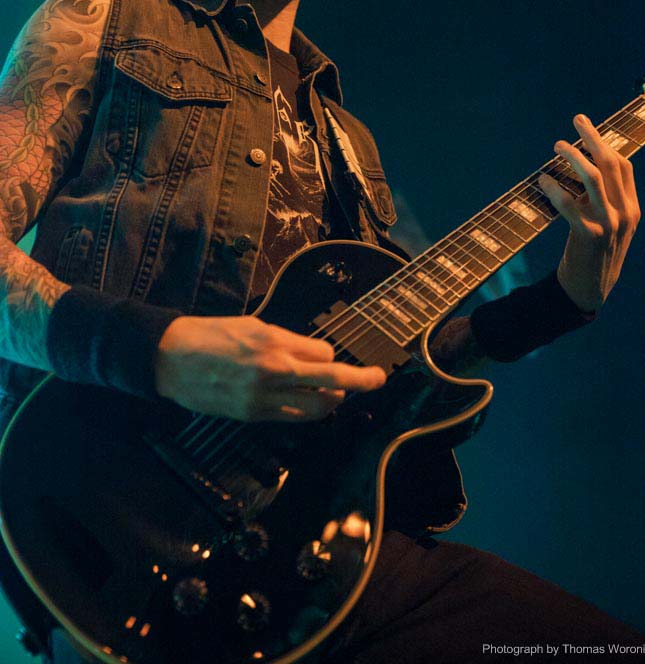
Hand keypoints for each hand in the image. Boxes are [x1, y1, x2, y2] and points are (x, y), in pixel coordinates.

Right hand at [154, 314, 385, 420]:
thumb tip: (311, 353)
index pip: (324, 354)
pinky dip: (308, 410)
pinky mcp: (252, 416)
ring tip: (341, 394)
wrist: (170, 358)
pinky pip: (292, 417)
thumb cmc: (209, 334)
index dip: (331, 354)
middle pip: (333, 382)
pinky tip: (312, 404)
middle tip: (377, 379)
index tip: (333, 354)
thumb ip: (284, 340)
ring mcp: (263, 398)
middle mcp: (274, 372)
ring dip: (334, 400)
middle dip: (360, 381)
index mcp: (274, 344)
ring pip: (317, 407)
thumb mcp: (252, 326)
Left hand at [538, 114, 640, 312]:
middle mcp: (625, 213)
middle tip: (576, 120)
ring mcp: (609, 224)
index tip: (588, 127)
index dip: (606, 143)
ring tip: (557, 145)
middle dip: (592, 137)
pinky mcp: (588, 235)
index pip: (623, 166)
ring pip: (593, 177)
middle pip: (610, 164)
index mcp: (632, 208)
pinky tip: (543, 180)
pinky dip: (554, 187)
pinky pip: (569, 203)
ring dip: (573, 156)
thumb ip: (602, 199)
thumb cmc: (593, 252)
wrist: (589, 289)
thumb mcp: (608, 224)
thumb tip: (581, 166)